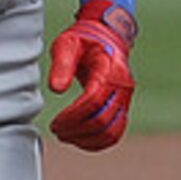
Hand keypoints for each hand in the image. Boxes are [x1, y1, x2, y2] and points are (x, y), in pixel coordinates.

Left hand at [46, 0, 137, 151]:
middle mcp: (123, 87)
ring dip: (87, 140)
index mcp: (110, 71)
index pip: (93, 102)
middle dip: (76, 130)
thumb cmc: (83, 41)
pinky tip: (79, 141)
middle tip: (56, 131)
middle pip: (102, 120)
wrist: (105, 37)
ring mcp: (125, 99)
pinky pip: (116, 133)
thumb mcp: (66, 44)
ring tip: (65, 137)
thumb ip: (61, 65)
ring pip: (112, 132)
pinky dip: (98, 142)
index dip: (72, 117)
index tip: (55, 123)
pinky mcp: (123, 108)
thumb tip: (56, 89)